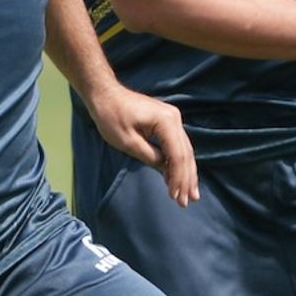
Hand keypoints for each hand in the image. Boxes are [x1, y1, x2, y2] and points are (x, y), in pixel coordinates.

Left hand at [88, 85, 199, 207]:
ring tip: (190, 194)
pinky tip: (177, 177)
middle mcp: (174, 118)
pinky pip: (176, 144)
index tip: (176, 197)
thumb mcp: (128, 142)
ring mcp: (172, 118)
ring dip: (186, 173)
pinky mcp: (167, 121)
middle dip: (186, 179)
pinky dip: (177, 162)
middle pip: (185, 154)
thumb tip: (166, 170)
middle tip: (188, 201)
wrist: (105, 94)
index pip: (177, 155)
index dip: (178, 178)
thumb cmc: (111, 116)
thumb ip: (150, 156)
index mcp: (166, 122)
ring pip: (184, 150)